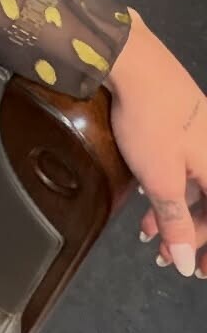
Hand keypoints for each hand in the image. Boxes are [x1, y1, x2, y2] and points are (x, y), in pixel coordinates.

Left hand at [106, 10, 206, 278]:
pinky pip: (185, 164)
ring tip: (146, 229)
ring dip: (173, 211)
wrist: (132, 61)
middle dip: (188, 233)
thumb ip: (177, 222)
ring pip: (196, 184)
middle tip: (162, 254)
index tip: (197, 272)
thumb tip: (184, 264)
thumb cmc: (150, 122)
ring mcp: (201, 133)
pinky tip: (147, 192)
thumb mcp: (161, 179)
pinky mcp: (183, 119)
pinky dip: (168, 185)